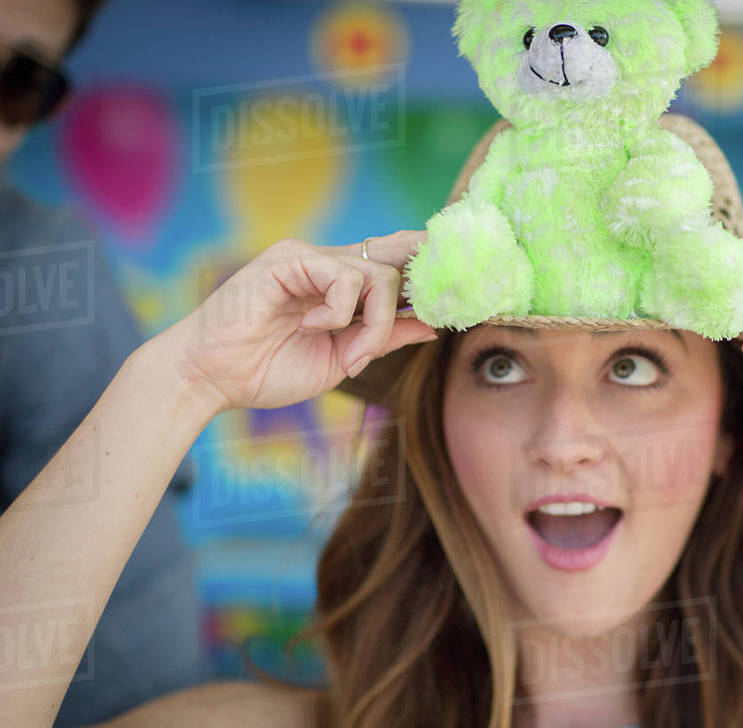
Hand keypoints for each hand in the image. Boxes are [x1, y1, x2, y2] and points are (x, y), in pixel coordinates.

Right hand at [160, 232, 436, 412]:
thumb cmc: (266, 370)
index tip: (454, 287)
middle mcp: (326, 265)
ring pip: (377, 273)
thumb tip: (430, 325)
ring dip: (375, 321)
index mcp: (338, 287)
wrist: (213, 378)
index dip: (423, 267)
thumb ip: (382, 337)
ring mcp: (308, 259)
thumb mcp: (342, 358)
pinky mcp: (289, 260)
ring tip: (349, 351)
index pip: (391, 262)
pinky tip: (315, 327)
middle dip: (412, 295)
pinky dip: (339, 311)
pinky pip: (343, 276)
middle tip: (406, 328)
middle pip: (395, 260)